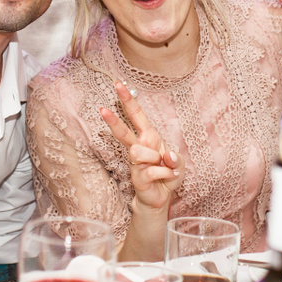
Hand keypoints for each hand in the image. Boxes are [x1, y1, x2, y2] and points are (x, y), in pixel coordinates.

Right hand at [100, 82, 180, 216]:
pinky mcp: (138, 178)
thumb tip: (166, 156)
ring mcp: (136, 163)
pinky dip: (166, 174)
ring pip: (138, 151)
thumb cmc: (168, 174)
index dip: (128, 100)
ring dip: (157, 159)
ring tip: (164, 166)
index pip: (136, 115)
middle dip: (113, 120)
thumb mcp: (179, 163)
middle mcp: (140, 147)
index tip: (118, 84)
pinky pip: (153, 171)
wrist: (162, 198)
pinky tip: (168, 178)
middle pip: (123, 132)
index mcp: (149, 137)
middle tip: (102, 109)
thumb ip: (176, 158)